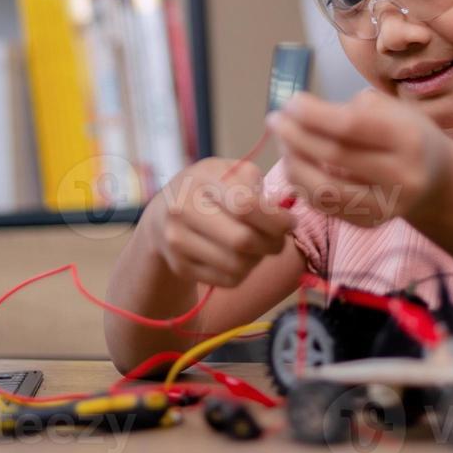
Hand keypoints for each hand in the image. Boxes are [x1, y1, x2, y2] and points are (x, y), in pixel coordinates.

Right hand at [147, 157, 295, 287]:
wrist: (162, 215)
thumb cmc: (207, 190)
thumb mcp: (226, 171)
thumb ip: (253, 183)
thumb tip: (282, 210)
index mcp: (201, 179)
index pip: (245, 204)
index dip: (276, 219)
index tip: (289, 222)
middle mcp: (182, 209)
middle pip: (242, 240)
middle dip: (272, 243)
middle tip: (278, 239)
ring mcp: (178, 241)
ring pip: (238, 265)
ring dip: (257, 259)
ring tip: (256, 246)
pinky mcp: (180, 266)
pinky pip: (228, 280)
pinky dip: (243, 273)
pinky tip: (238, 258)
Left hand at [267, 89, 452, 226]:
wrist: (436, 179)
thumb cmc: (404, 133)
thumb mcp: (392, 110)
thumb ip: (352, 110)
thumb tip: (301, 113)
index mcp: (408, 139)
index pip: (350, 126)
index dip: (313, 114)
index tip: (290, 101)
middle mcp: (402, 177)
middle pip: (334, 157)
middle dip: (296, 136)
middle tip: (275, 119)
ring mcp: (387, 207)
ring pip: (325, 190)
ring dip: (293, 163)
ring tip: (282, 143)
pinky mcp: (371, 224)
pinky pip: (326, 207)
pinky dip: (302, 185)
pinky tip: (294, 164)